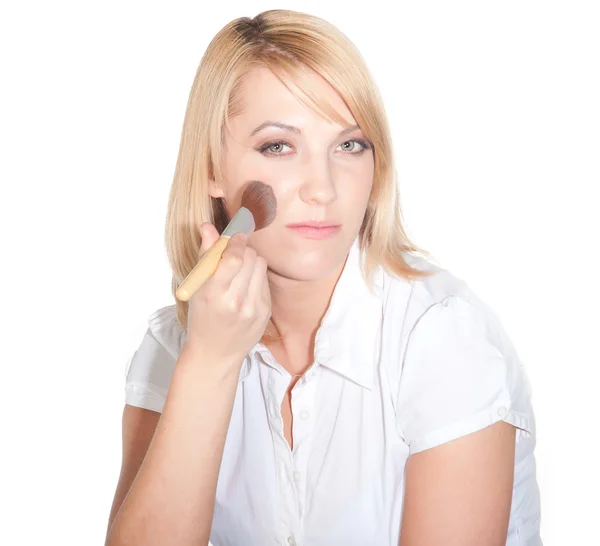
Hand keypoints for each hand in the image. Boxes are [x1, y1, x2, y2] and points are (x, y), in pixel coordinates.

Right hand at [184, 222, 270, 372]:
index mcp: (214, 294)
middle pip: (251, 258)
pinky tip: (245, 287)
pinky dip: (256, 278)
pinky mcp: (265, 313)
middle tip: (234, 255)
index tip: (235, 237)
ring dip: (251, 262)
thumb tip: (208, 226)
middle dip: (243, 251)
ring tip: (239, 272)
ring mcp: (254, 309)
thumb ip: (205, 255)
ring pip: (261, 266)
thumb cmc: (201, 317)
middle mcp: (236, 302)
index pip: (234, 258)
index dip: (236, 242)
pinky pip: (265, 281)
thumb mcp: (196, 288)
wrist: (215, 354)